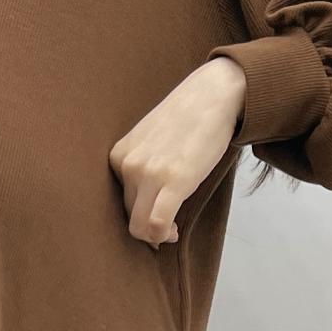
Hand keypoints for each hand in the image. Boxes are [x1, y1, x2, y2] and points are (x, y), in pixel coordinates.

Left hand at [108, 56, 246, 246]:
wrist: (212, 94)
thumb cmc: (187, 116)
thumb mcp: (150, 139)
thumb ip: (142, 164)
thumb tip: (145, 199)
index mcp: (119, 155)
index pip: (120, 199)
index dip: (137, 213)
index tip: (154, 216)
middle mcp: (128, 165)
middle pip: (129, 215)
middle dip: (146, 228)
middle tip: (166, 227)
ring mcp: (148, 173)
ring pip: (140, 226)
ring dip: (155, 236)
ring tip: (171, 230)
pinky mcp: (173, 181)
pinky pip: (157, 225)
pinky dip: (163, 236)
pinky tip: (174, 231)